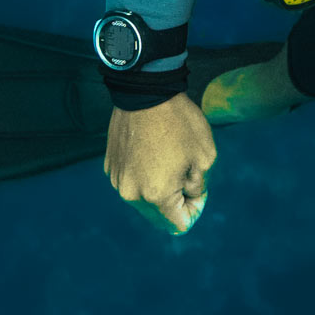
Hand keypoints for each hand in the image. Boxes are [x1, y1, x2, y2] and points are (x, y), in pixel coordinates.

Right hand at [104, 94, 216, 234]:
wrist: (146, 92)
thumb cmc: (180, 124)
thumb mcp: (205, 156)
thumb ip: (199, 185)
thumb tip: (189, 194)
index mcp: (157, 195)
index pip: (179, 222)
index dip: (194, 208)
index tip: (197, 188)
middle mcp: (132, 193)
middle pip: (159, 209)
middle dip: (175, 195)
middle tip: (184, 168)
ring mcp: (117, 179)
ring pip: (143, 193)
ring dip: (156, 182)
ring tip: (166, 154)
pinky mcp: (109, 165)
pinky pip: (130, 177)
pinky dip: (142, 171)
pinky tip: (150, 149)